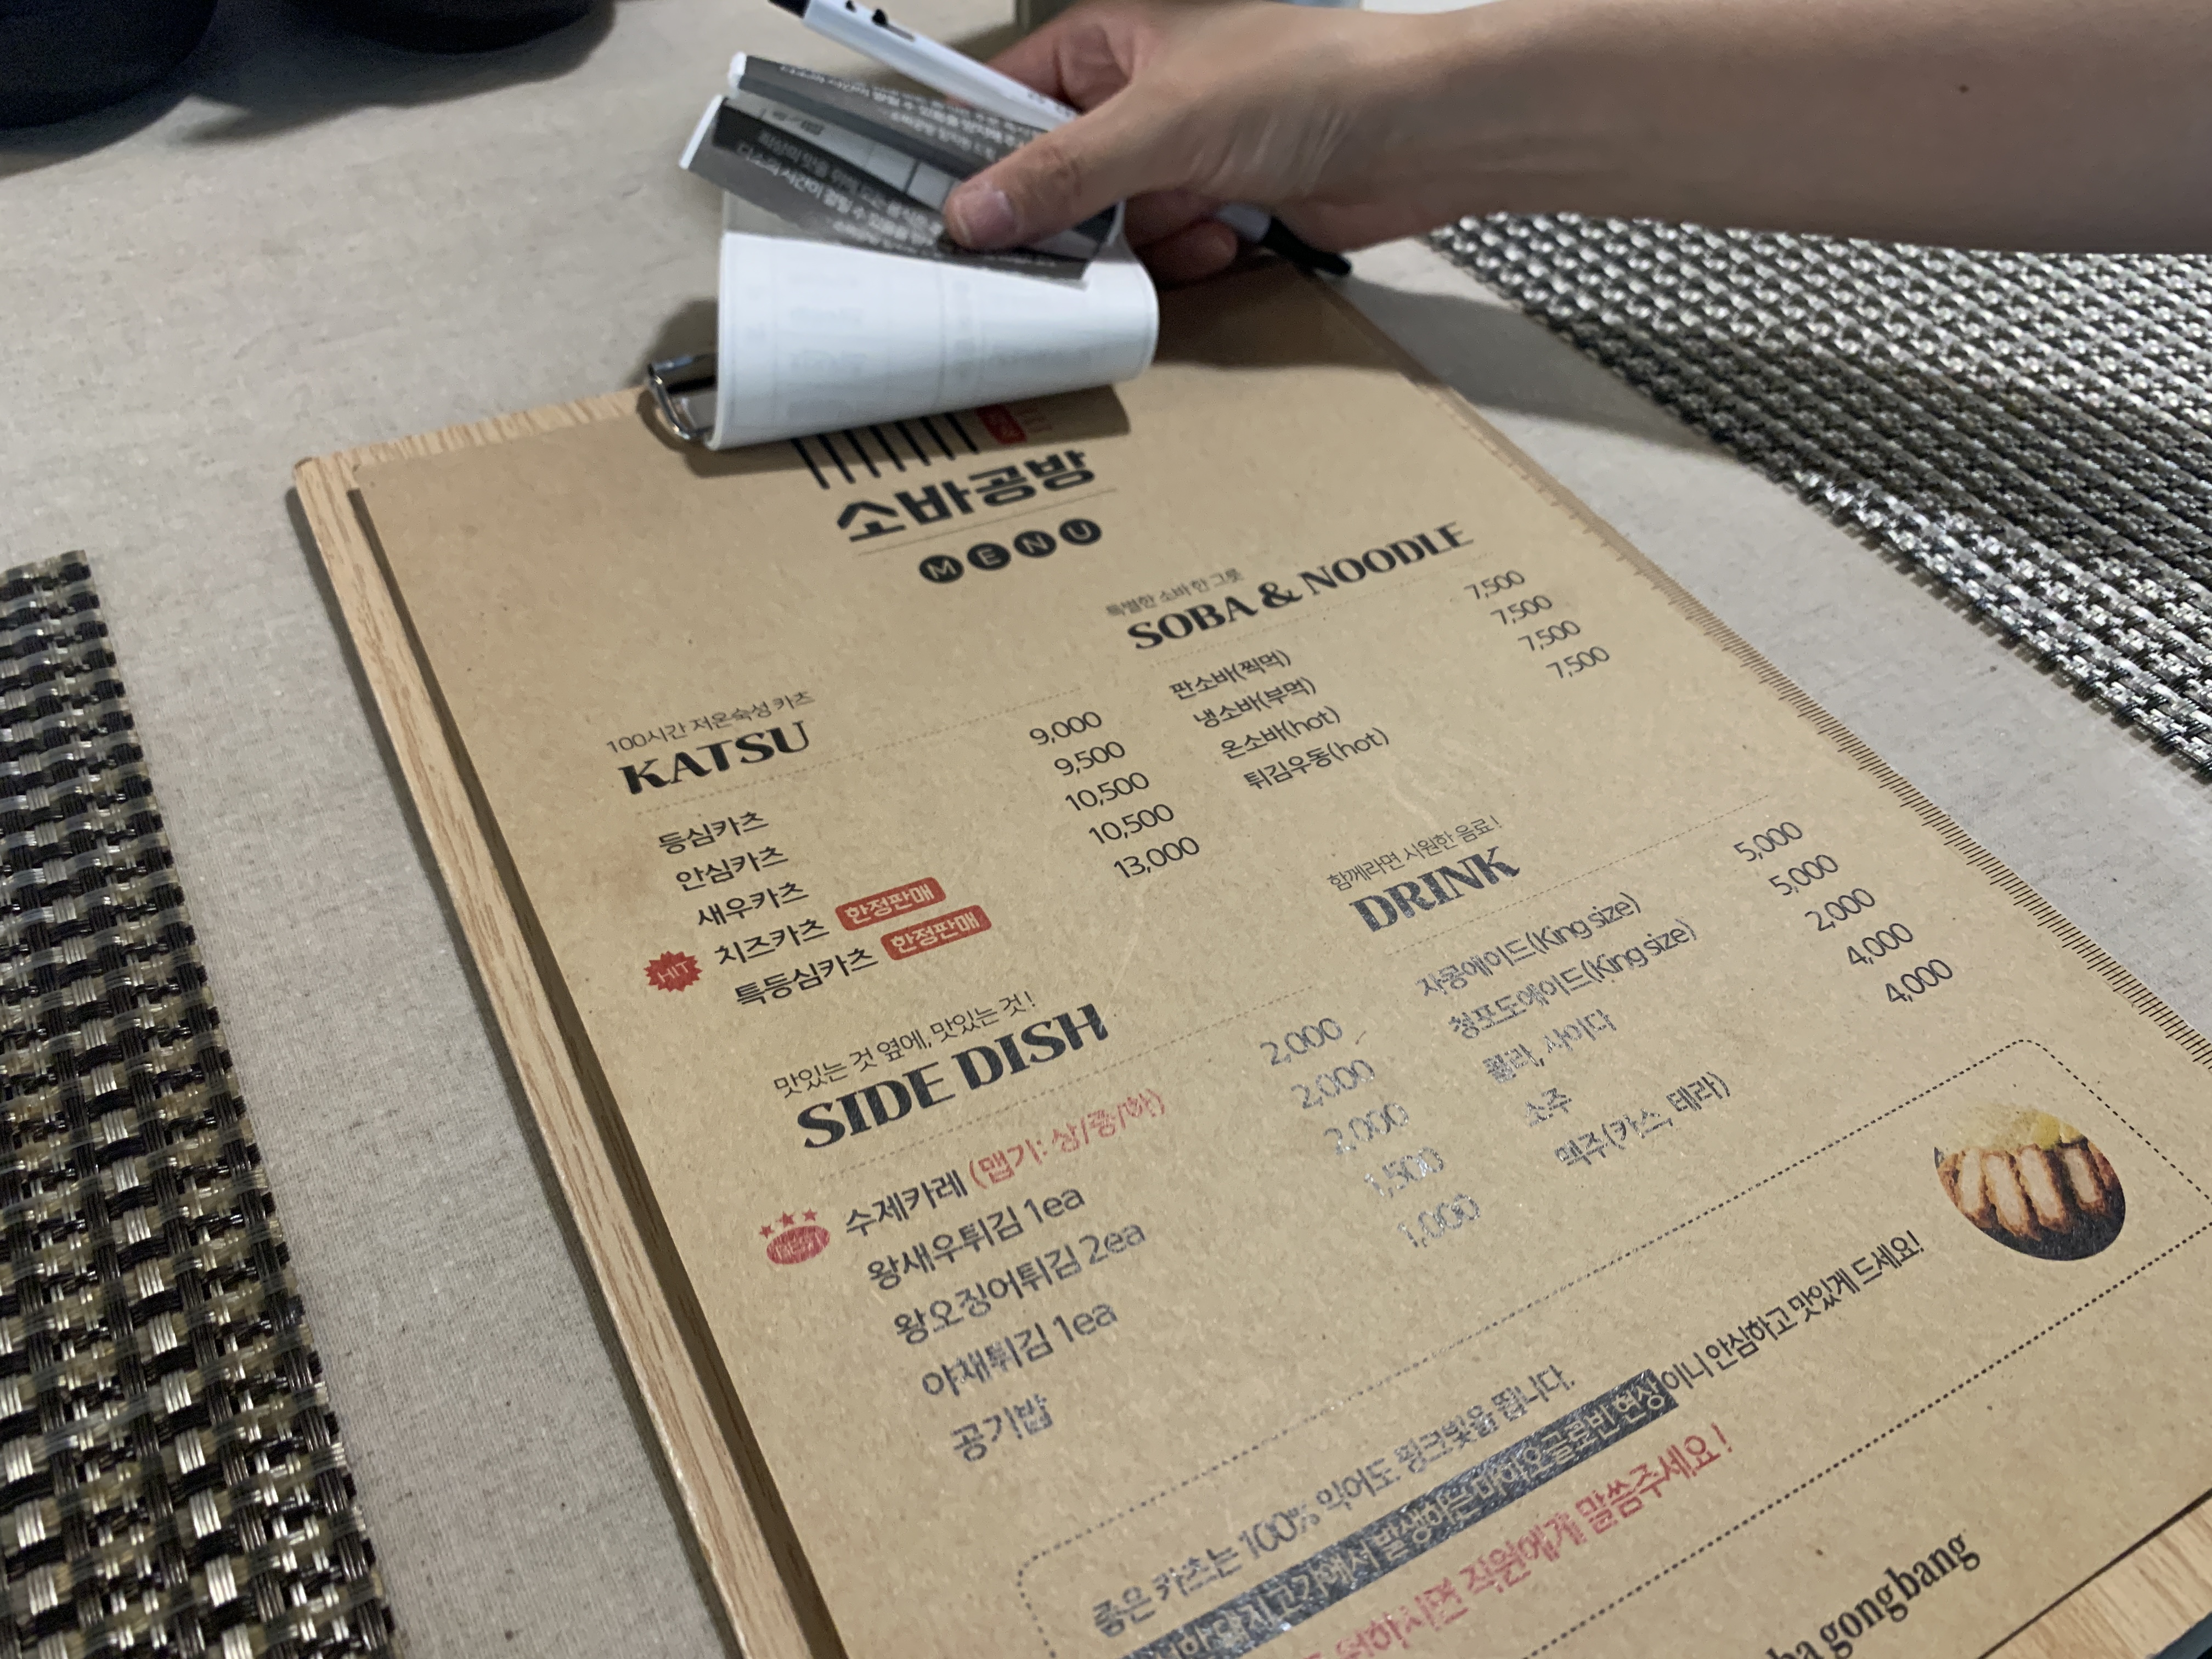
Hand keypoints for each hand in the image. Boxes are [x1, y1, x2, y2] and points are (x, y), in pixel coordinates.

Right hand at [943, 0, 1488, 282]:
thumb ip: (1061, 174)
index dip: (974, 154)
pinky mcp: (1221, 209)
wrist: (1419, 135)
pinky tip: (1227, 240)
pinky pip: (1168, 256)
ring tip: (1184, 228)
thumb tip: (972, 213)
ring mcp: (1181, 157)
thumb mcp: (1161, 123)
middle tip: (1058, 253)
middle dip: (1067, 221)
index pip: (1006, 97)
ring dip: (1141, 247)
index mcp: (1112, 43)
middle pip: (1056, 179)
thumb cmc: (1309, 81)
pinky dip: (1190, 260)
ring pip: (1112, 229)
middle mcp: (1141, 98)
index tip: (945, 212)